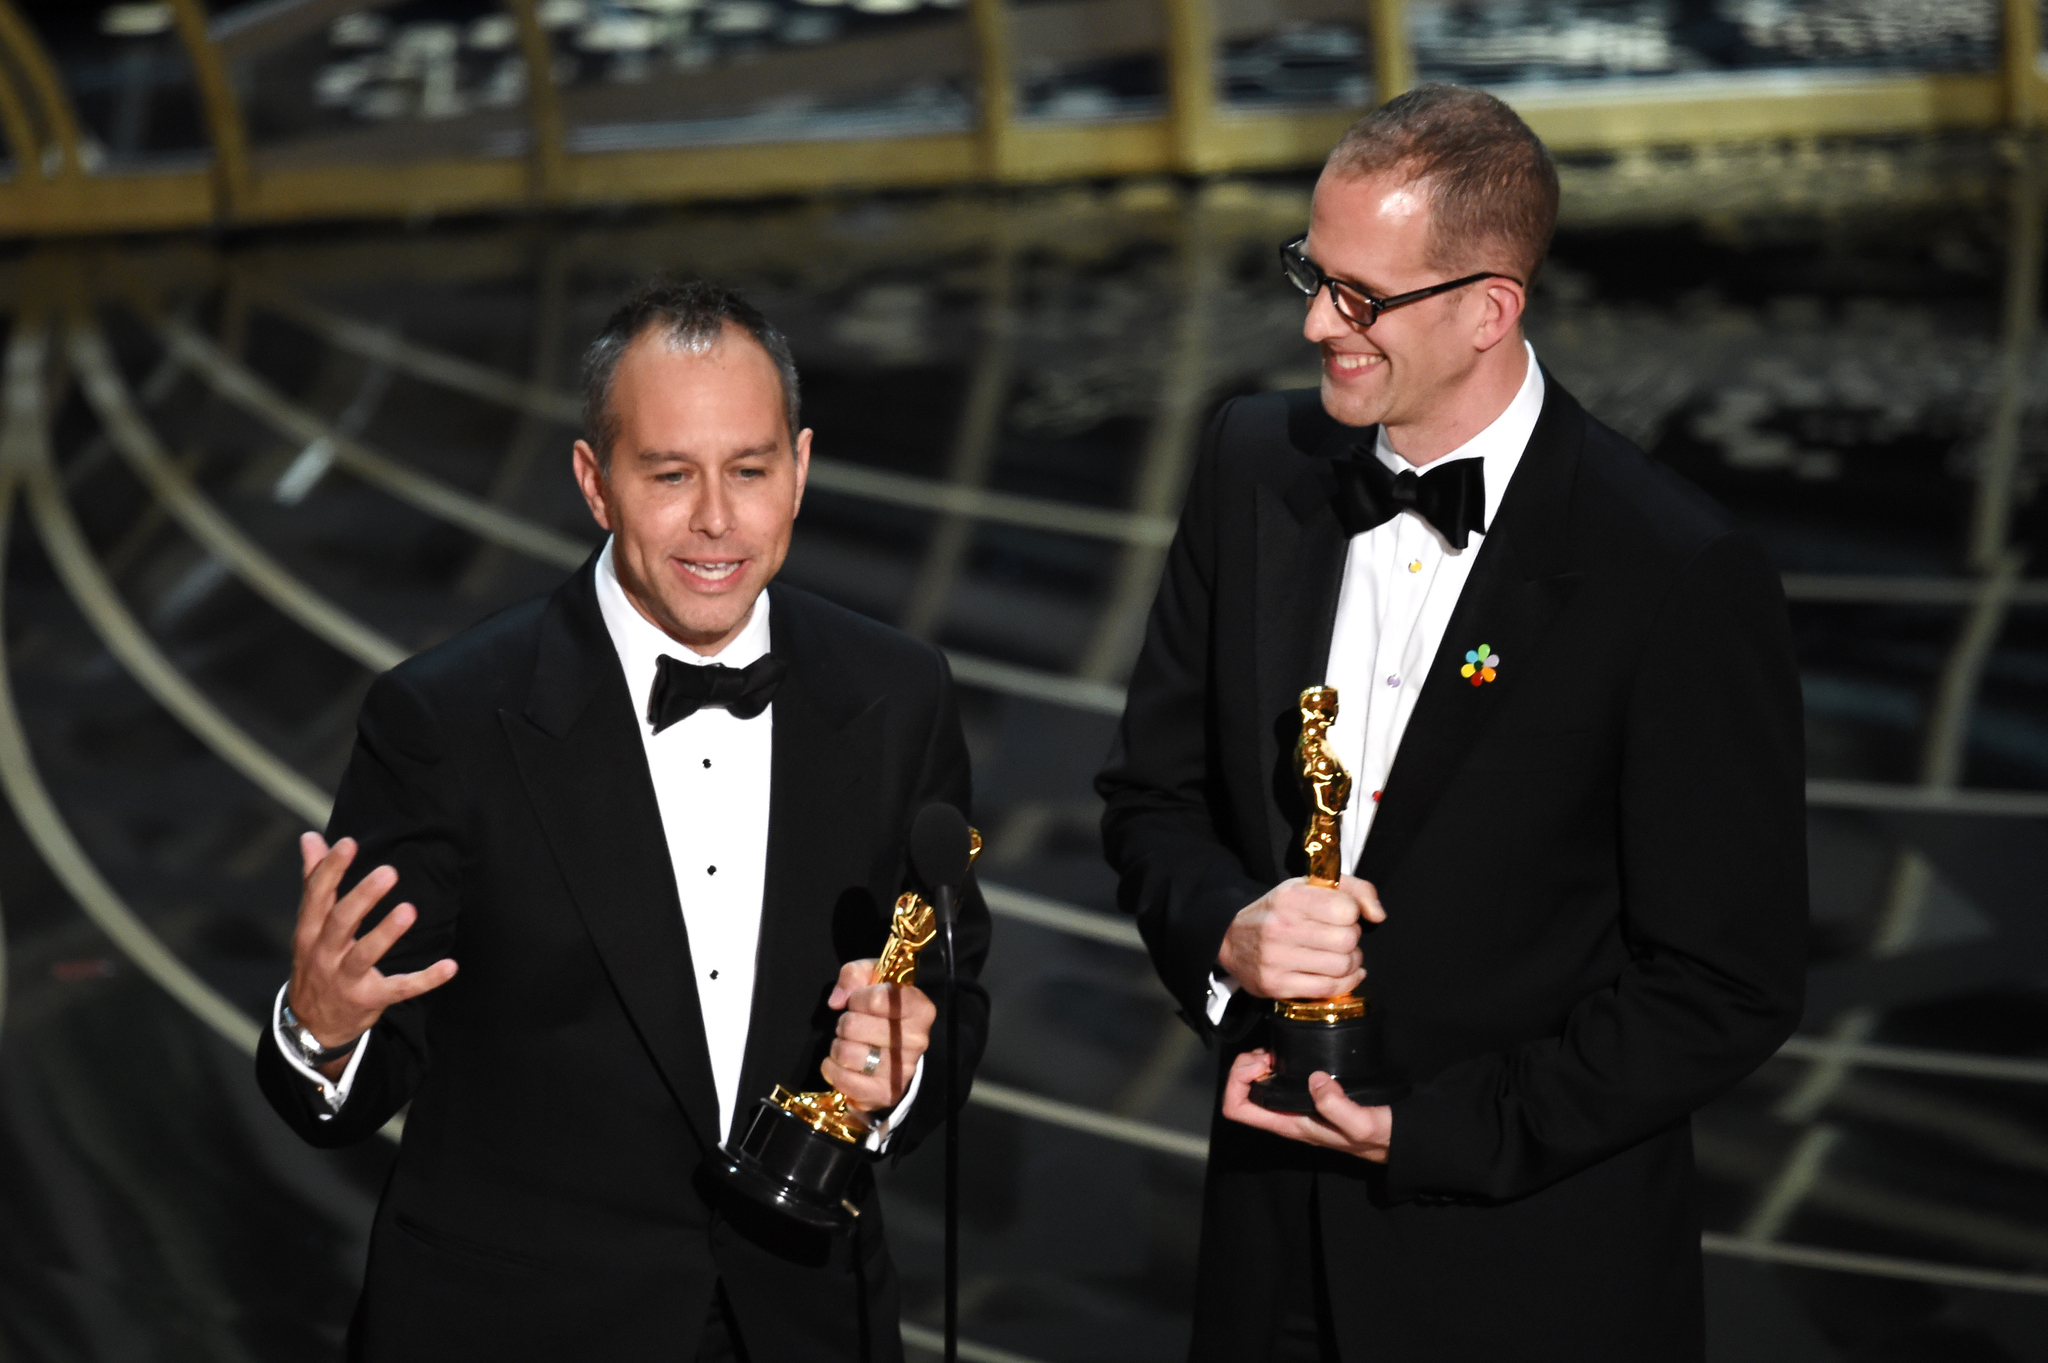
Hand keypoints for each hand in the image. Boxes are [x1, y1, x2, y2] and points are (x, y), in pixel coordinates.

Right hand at [286, 833, 457, 1079]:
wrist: (310, 1024)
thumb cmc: (316, 960)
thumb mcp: (309, 925)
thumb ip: (314, 880)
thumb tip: (310, 838)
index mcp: (309, 930)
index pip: (317, 895)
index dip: (331, 869)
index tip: (348, 843)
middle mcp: (324, 954)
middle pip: (341, 922)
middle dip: (363, 897)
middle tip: (389, 872)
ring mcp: (346, 979)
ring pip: (365, 955)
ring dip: (387, 933)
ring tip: (409, 910)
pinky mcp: (370, 1000)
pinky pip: (400, 989)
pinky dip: (426, 979)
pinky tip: (450, 966)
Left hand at [819, 960, 934, 1112]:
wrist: (896, 1046)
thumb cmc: (883, 1007)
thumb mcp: (873, 978)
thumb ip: (854, 975)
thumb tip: (836, 1001)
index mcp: (920, 1009)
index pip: (877, 998)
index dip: (858, 997)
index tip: (859, 1001)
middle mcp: (917, 1041)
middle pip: (854, 1026)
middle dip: (844, 1023)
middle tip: (852, 1025)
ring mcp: (903, 1070)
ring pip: (847, 1054)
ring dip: (838, 1047)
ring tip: (848, 1044)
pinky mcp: (887, 1093)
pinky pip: (845, 1082)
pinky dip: (833, 1071)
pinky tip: (839, 1064)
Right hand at [1216, 875, 1382, 999]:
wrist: (1232, 940)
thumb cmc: (1280, 912)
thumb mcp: (1310, 887)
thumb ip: (1354, 890)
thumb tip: (1378, 915)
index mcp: (1290, 896)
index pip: (1346, 908)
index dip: (1352, 913)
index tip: (1342, 915)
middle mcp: (1280, 926)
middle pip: (1347, 940)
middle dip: (1352, 940)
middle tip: (1340, 938)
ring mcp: (1276, 958)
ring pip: (1341, 966)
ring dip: (1350, 962)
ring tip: (1340, 955)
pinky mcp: (1276, 985)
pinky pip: (1329, 988)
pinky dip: (1345, 982)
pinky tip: (1343, 974)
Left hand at [1220, 1048, 1391, 1161]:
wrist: (1398, 1137)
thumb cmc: (1380, 1135)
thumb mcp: (1361, 1124)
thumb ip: (1337, 1106)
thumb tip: (1315, 1079)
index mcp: (1290, 1125)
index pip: (1237, 1110)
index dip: (1239, 1082)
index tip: (1264, 1064)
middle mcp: (1287, 1116)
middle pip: (1242, 1093)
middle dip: (1247, 1066)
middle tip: (1272, 1053)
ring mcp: (1296, 1105)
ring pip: (1257, 1084)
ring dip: (1260, 1062)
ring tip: (1280, 1051)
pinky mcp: (1308, 1095)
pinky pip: (1278, 1078)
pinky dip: (1277, 1062)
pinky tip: (1294, 1053)